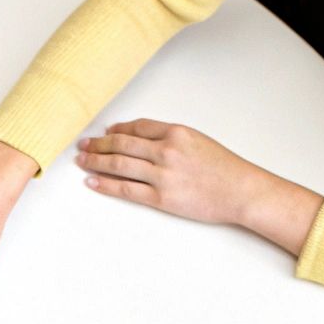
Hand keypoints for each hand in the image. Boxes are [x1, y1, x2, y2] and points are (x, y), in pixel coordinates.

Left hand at [75, 118, 323, 255]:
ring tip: (81, 160)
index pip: (137, 126)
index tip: (105, 132)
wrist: (242, 192)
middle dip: (99, 143)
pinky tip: (92, 181)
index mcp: (176, 132)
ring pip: (119, 164)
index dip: (117, 129)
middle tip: (83, 144)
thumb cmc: (225, 169)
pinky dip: (105, 184)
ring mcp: (162, 174)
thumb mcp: (199, 142)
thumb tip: (143, 141)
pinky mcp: (161, 198)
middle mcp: (166, 150)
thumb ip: (171, 139)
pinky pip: (126, 189)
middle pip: (122, 143)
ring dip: (96, 161)